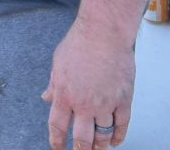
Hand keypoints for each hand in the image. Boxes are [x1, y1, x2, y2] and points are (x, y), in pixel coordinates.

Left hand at [42, 20, 133, 149]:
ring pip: (102, 136)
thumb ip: (53, 83)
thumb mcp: (58, 61)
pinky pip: (121, 126)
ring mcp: (105, 103)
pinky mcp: (123, 99)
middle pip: (81, 139)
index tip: (58, 148)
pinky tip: (114, 141)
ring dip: (100, 147)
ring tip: (98, 149)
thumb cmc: (80, 42)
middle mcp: (84, 103)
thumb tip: (46, 97)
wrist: (104, 31)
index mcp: (64, 94)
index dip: (56, 142)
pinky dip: (118, 137)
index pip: (57, 126)